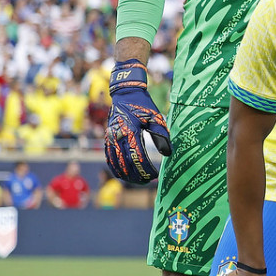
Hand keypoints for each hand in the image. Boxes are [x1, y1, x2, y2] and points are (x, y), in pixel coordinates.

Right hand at [103, 59, 170, 184]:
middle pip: (125, 162)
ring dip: (124, 174)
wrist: (125, 93)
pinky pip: (108, 156)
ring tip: (136, 181)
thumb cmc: (143, 105)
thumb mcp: (156, 117)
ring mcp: (110, 137)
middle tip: (146, 181)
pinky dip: (114, 166)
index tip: (154, 175)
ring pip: (114, 161)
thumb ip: (161, 135)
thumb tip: (168, 153)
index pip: (138, 155)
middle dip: (135, 175)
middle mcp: (118, 135)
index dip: (145, 168)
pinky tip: (122, 174)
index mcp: (131, 130)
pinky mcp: (108, 137)